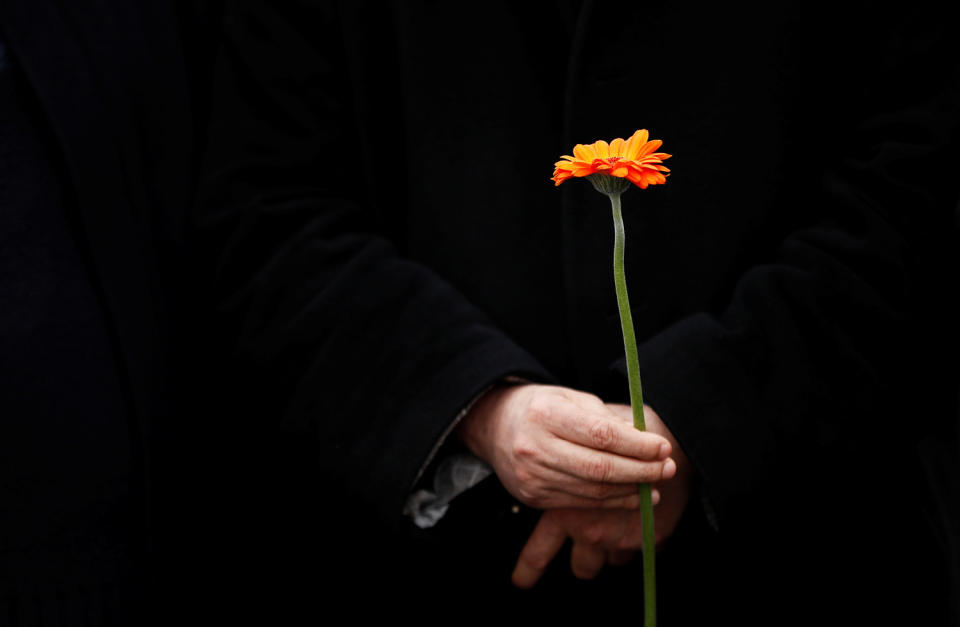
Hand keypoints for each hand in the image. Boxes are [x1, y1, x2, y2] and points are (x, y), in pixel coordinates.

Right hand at [510, 403, 692, 587]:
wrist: (494, 426)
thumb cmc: (541, 407)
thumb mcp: (569, 397)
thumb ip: (604, 418)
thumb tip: (645, 441)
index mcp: (546, 414)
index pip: (601, 435)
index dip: (637, 445)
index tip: (663, 447)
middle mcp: (535, 447)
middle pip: (600, 468)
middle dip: (641, 470)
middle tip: (668, 468)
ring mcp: (532, 477)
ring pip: (593, 491)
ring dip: (631, 490)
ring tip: (656, 483)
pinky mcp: (533, 497)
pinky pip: (581, 503)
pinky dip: (612, 503)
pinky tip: (632, 496)